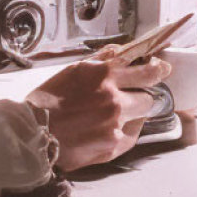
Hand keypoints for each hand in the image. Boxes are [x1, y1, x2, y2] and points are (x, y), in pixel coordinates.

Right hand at [25, 48, 170, 171]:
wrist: (34, 132)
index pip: (144, 69)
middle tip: (128, 97)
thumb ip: (101, 60)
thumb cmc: (49, 101)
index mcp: (102, 75)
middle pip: (148, 94)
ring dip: (132, 113)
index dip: (156, 69)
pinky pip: (131, 134)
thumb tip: (121, 51)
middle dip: (140, 94)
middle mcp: (113, 98)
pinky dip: (123, 131)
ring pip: (141, 115)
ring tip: (109, 116)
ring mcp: (116, 123)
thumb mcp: (74, 70)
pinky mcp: (115, 145)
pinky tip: (104, 130)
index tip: (162, 68)